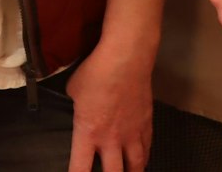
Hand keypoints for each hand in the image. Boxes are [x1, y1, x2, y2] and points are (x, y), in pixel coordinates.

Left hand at [64, 42, 153, 171]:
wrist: (126, 59)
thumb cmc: (96, 72)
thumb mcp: (74, 90)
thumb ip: (76, 106)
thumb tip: (79, 105)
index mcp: (88, 132)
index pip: (80, 168)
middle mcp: (111, 139)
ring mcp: (132, 133)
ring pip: (136, 166)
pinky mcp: (147, 123)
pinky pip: (147, 148)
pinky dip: (144, 157)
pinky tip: (142, 160)